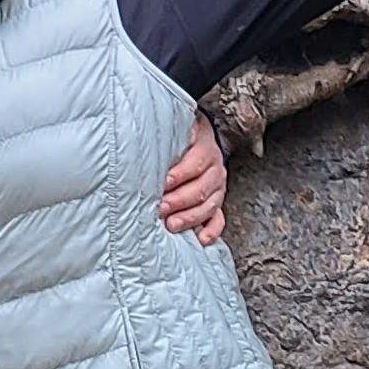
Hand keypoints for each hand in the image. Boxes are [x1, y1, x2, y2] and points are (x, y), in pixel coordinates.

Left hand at [157, 111, 228, 246]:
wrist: (200, 139)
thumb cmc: (182, 137)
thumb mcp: (178, 128)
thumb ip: (169, 133)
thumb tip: (149, 135)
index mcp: (206, 149)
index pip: (196, 163)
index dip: (180, 174)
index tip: (163, 183)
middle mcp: (215, 169)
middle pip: (201, 188)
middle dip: (180, 200)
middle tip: (161, 208)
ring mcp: (218, 188)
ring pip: (209, 206)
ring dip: (191, 217)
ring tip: (172, 225)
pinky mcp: (217, 203)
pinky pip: (219, 219)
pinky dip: (212, 230)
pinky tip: (202, 239)